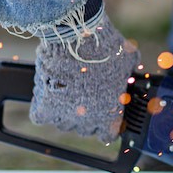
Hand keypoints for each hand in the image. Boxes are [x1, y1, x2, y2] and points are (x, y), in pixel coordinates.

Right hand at [30, 15, 139, 142]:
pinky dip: (43, 106)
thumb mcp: (128, 62)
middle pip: (84, 128)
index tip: (105, 115)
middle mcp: (88, 121)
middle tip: (86, 96)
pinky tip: (49, 93)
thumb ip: (129, 75)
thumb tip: (131, 73)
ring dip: (65, 110)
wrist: (77, 37)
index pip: (107, 134)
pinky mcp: (44, 107)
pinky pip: (41, 115)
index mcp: (110, 115)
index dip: (106, 124)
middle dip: (86, 114)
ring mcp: (65, 116)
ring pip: (63, 123)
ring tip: (68, 90)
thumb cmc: (106, 48)